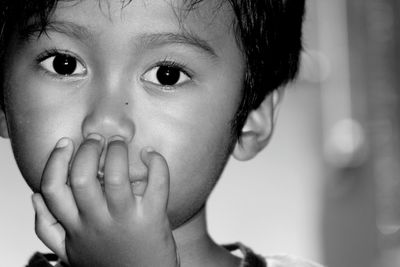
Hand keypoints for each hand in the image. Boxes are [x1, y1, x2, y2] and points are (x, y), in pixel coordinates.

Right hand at [32, 135, 178, 266]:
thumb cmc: (109, 264)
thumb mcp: (71, 252)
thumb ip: (49, 227)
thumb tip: (35, 196)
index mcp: (75, 228)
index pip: (52, 189)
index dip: (55, 161)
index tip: (66, 142)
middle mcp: (97, 222)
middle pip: (82, 177)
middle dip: (88, 149)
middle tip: (97, 139)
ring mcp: (125, 220)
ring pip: (117, 176)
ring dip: (117, 151)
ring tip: (119, 143)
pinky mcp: (152, 218)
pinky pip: (157, 183)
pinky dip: (156, 162)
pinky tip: (151, 155)